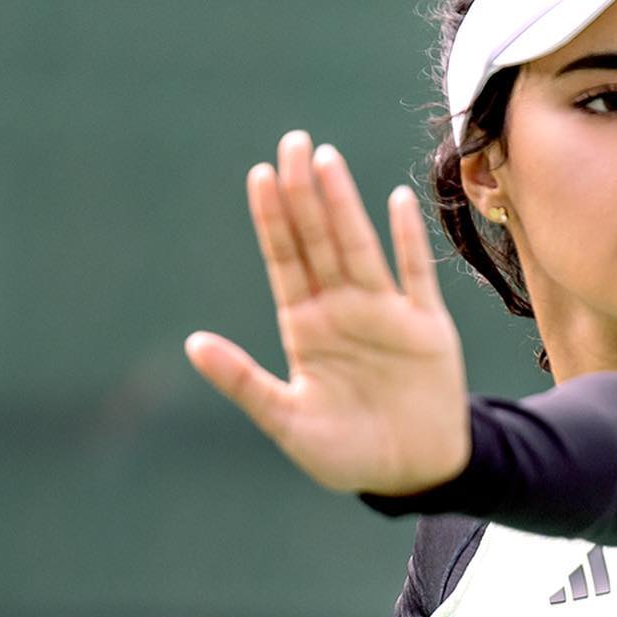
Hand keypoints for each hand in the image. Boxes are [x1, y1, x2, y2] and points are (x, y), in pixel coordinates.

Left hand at [184, 130, 470, 494]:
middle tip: (292, 142)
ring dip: (344, 205)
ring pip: (360, 247)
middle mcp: (341, 309)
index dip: (272, 219)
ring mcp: (384, 314)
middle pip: (318, 240)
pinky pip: (416, 275)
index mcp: (305, 327)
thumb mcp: (286, 421)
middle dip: (303, 194)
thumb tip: (191, 344)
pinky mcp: (425, 327)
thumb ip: (242, 381)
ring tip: (327, 161)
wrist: (410, 474)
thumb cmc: (344, 451)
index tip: (259, 175)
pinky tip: (398, 200)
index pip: (284, 260)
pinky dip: (408, 240)